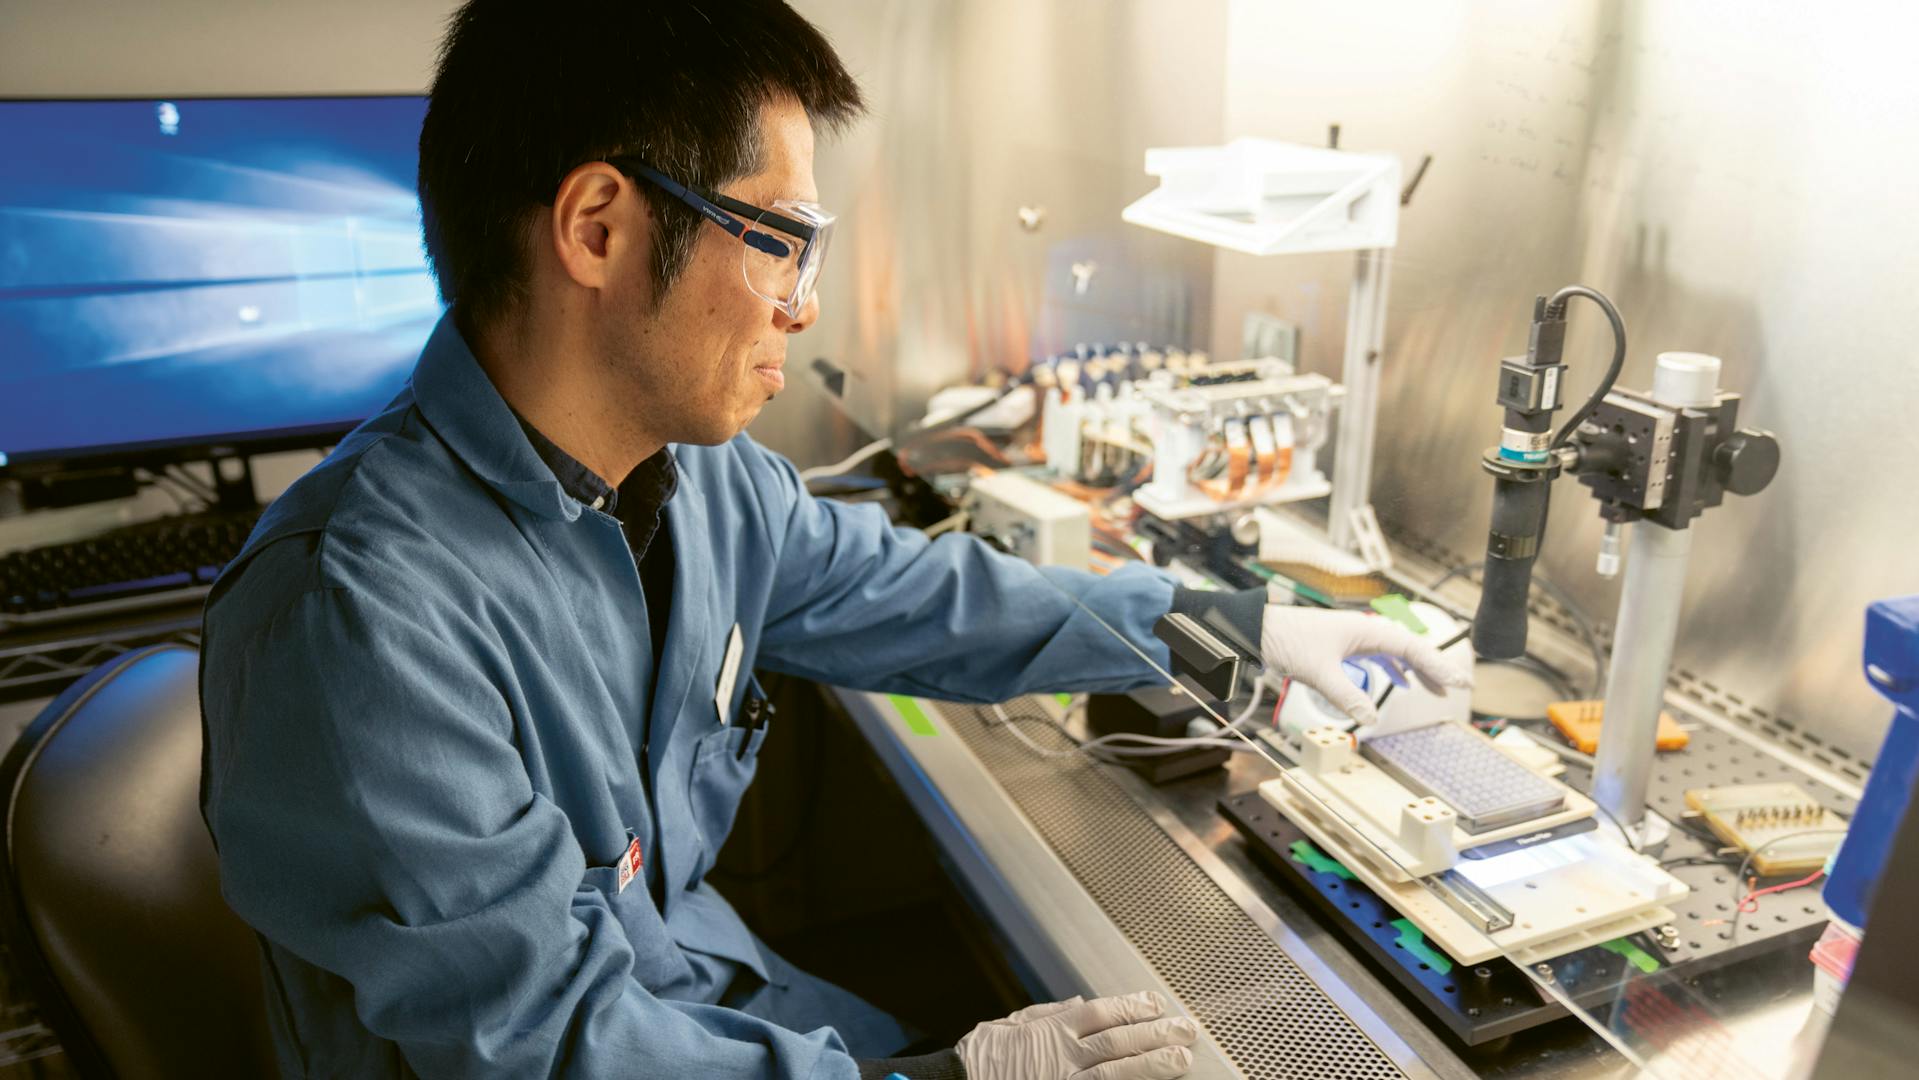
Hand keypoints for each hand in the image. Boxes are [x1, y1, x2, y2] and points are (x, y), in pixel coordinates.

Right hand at [956, 991, 1198, 1079]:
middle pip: (1118, 1041)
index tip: (1156, 1004)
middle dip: (1155, 1035)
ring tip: (1180, 1060)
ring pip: (1117, 1072)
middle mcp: (1063, 1056)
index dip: (1133, 1006)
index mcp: (1052, 1030)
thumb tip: (1079, 1003)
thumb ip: (1047, 1014)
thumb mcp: (1009, 1026)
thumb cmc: (979, 1060)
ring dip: (1151, 1065)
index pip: (1103, 1013)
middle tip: (1185, 1031)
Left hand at [1262, 606, 1471, 725]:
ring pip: (1397, 652)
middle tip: (1461, 687)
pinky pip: (1380, 656)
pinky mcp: (1345, 645)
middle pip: (1411, 648)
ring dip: (1418, 670)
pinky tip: (1403, 684)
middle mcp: (1365, 630)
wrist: (1259, 629)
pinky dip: (1396, 669)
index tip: (1459, 681)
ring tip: (1437, 691)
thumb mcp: (1320, 673)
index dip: (1438, 666)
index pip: (1413, 648)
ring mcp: (1356, 636)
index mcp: (1366, 631)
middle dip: (1436, 668)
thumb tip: (1371, 719)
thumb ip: (1347, 697)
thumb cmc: (1288, 641)